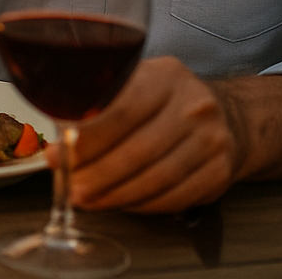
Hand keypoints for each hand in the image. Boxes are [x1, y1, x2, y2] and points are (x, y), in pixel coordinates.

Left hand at [62, 57, 240, 213]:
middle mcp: (193, 106)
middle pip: (138, 150)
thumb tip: (54, 147)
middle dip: (98, 174)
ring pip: (156, 178)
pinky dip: (142, 204)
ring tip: (89, 200)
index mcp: (165, 77)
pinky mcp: (219, 172)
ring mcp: (211, 140)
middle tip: (72, 188)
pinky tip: (121, 203)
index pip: (121, 111)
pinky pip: (175, 196)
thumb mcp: (136, 87)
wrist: (227, 119)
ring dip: (116, 195)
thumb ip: (97, 109)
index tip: (60, 156)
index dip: (88, 139)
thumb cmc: (166, 104)